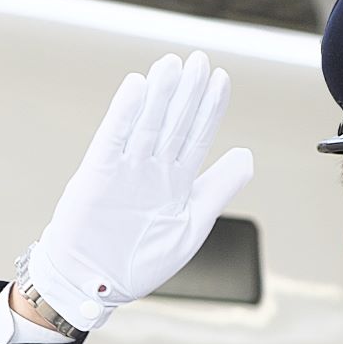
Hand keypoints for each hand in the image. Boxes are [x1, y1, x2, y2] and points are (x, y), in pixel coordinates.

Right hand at [28, 52, 253, 331]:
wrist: (94, 284)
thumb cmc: (142, 260)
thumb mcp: (192, 226)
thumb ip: (219, 189)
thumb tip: (248, 156)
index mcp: (177, 180)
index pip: (198, 134)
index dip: (210, 107)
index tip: (221, 77)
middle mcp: (152, 169)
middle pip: (174, 122)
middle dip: (187, 91)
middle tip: (198, 59)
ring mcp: (125, 170)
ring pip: (148, 124)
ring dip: (160, 94)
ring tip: (172, 64)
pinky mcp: (97, 175)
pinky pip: (113, 138)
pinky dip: (125, 113)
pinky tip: (137, 86)